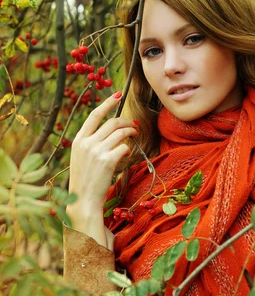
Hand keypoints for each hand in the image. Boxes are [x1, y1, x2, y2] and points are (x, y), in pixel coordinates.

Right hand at [68, 92, 138, 213]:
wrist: (83, 200)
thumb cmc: (85, 180)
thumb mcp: (81, 157)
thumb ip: (90, 142)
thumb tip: (109, 130)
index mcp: (79, 140)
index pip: (95, 115)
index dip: (108, 103)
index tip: (118, 94)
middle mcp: (87, 143)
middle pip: (112, 122)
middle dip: (127, 121)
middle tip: (135, 125)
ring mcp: (97, 151)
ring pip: (121, 133)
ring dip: (131, 132)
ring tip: (135, 135)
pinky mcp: (108, 161)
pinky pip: (124, 147)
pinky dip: (129, 149)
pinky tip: (127, 155)